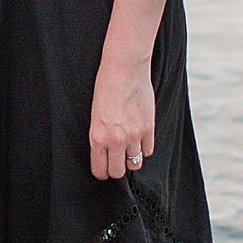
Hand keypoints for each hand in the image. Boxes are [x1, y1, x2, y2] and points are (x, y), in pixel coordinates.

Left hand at [89, 56, 155, 180]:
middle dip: (116, 168)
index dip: (102, 171)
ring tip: (128, 149)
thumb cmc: (105, 88)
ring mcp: (134, 136)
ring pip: (134, 164)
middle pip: (117, 172)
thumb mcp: (95, 115)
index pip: (100, 170)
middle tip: (116, 160)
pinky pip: (148, 151)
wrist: (124, 70)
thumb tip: (105, 151)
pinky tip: (139, 139)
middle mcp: (115, 140)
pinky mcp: (148, 129)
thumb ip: (100, 136)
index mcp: (97, 137)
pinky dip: (143, 148)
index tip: (103, 167)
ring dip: (131, 159)